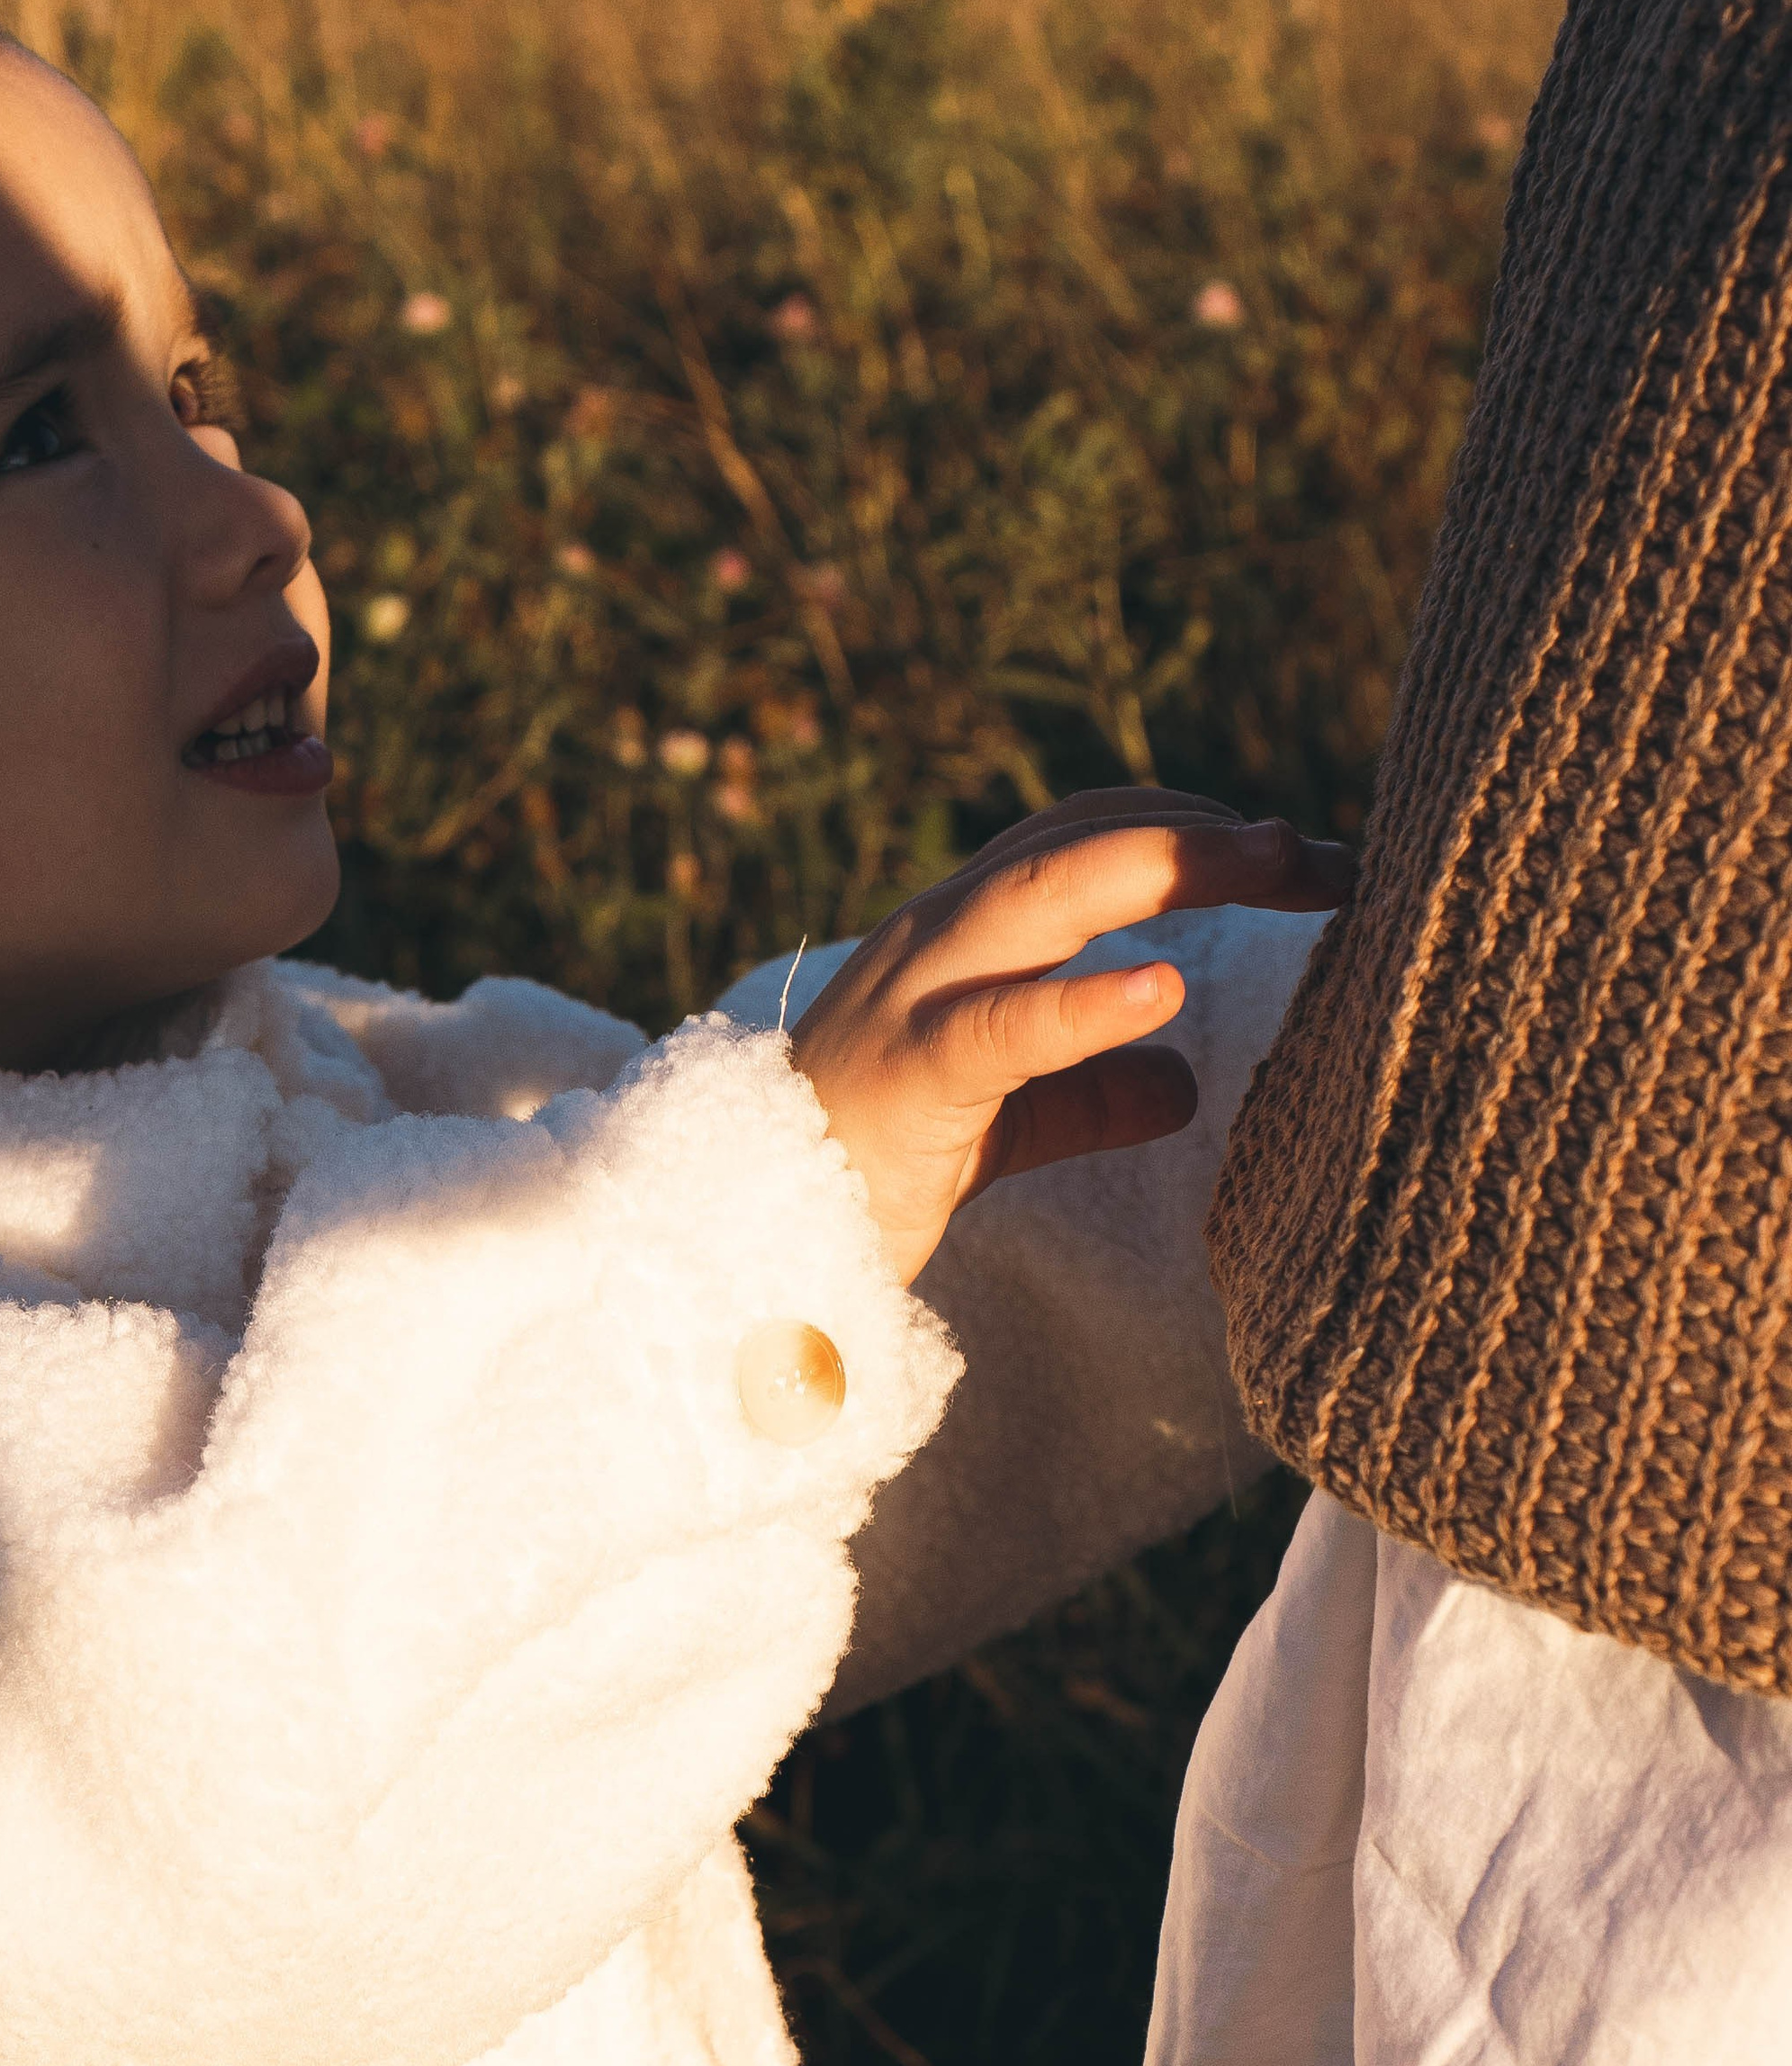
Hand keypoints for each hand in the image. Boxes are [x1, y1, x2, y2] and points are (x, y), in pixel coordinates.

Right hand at [788, 789, 1352, 1285]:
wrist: (740, 1234)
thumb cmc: (869, 1167)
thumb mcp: (1006, 1120)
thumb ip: (1089, 1092)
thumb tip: (1185, 1083)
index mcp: (962, 934)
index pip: (1087, 837)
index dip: (1199, 831)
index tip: (1308, 860)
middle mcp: (938, 936)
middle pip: (1082, 839)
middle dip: (1210, 833)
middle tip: (1325, 855)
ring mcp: (914, 994)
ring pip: (1043, 891)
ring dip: (1170, 866)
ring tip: (1277, 864)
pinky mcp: (906, 1075)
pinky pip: (1002, 1026)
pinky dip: (1084, 1001)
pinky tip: (1164, 984)